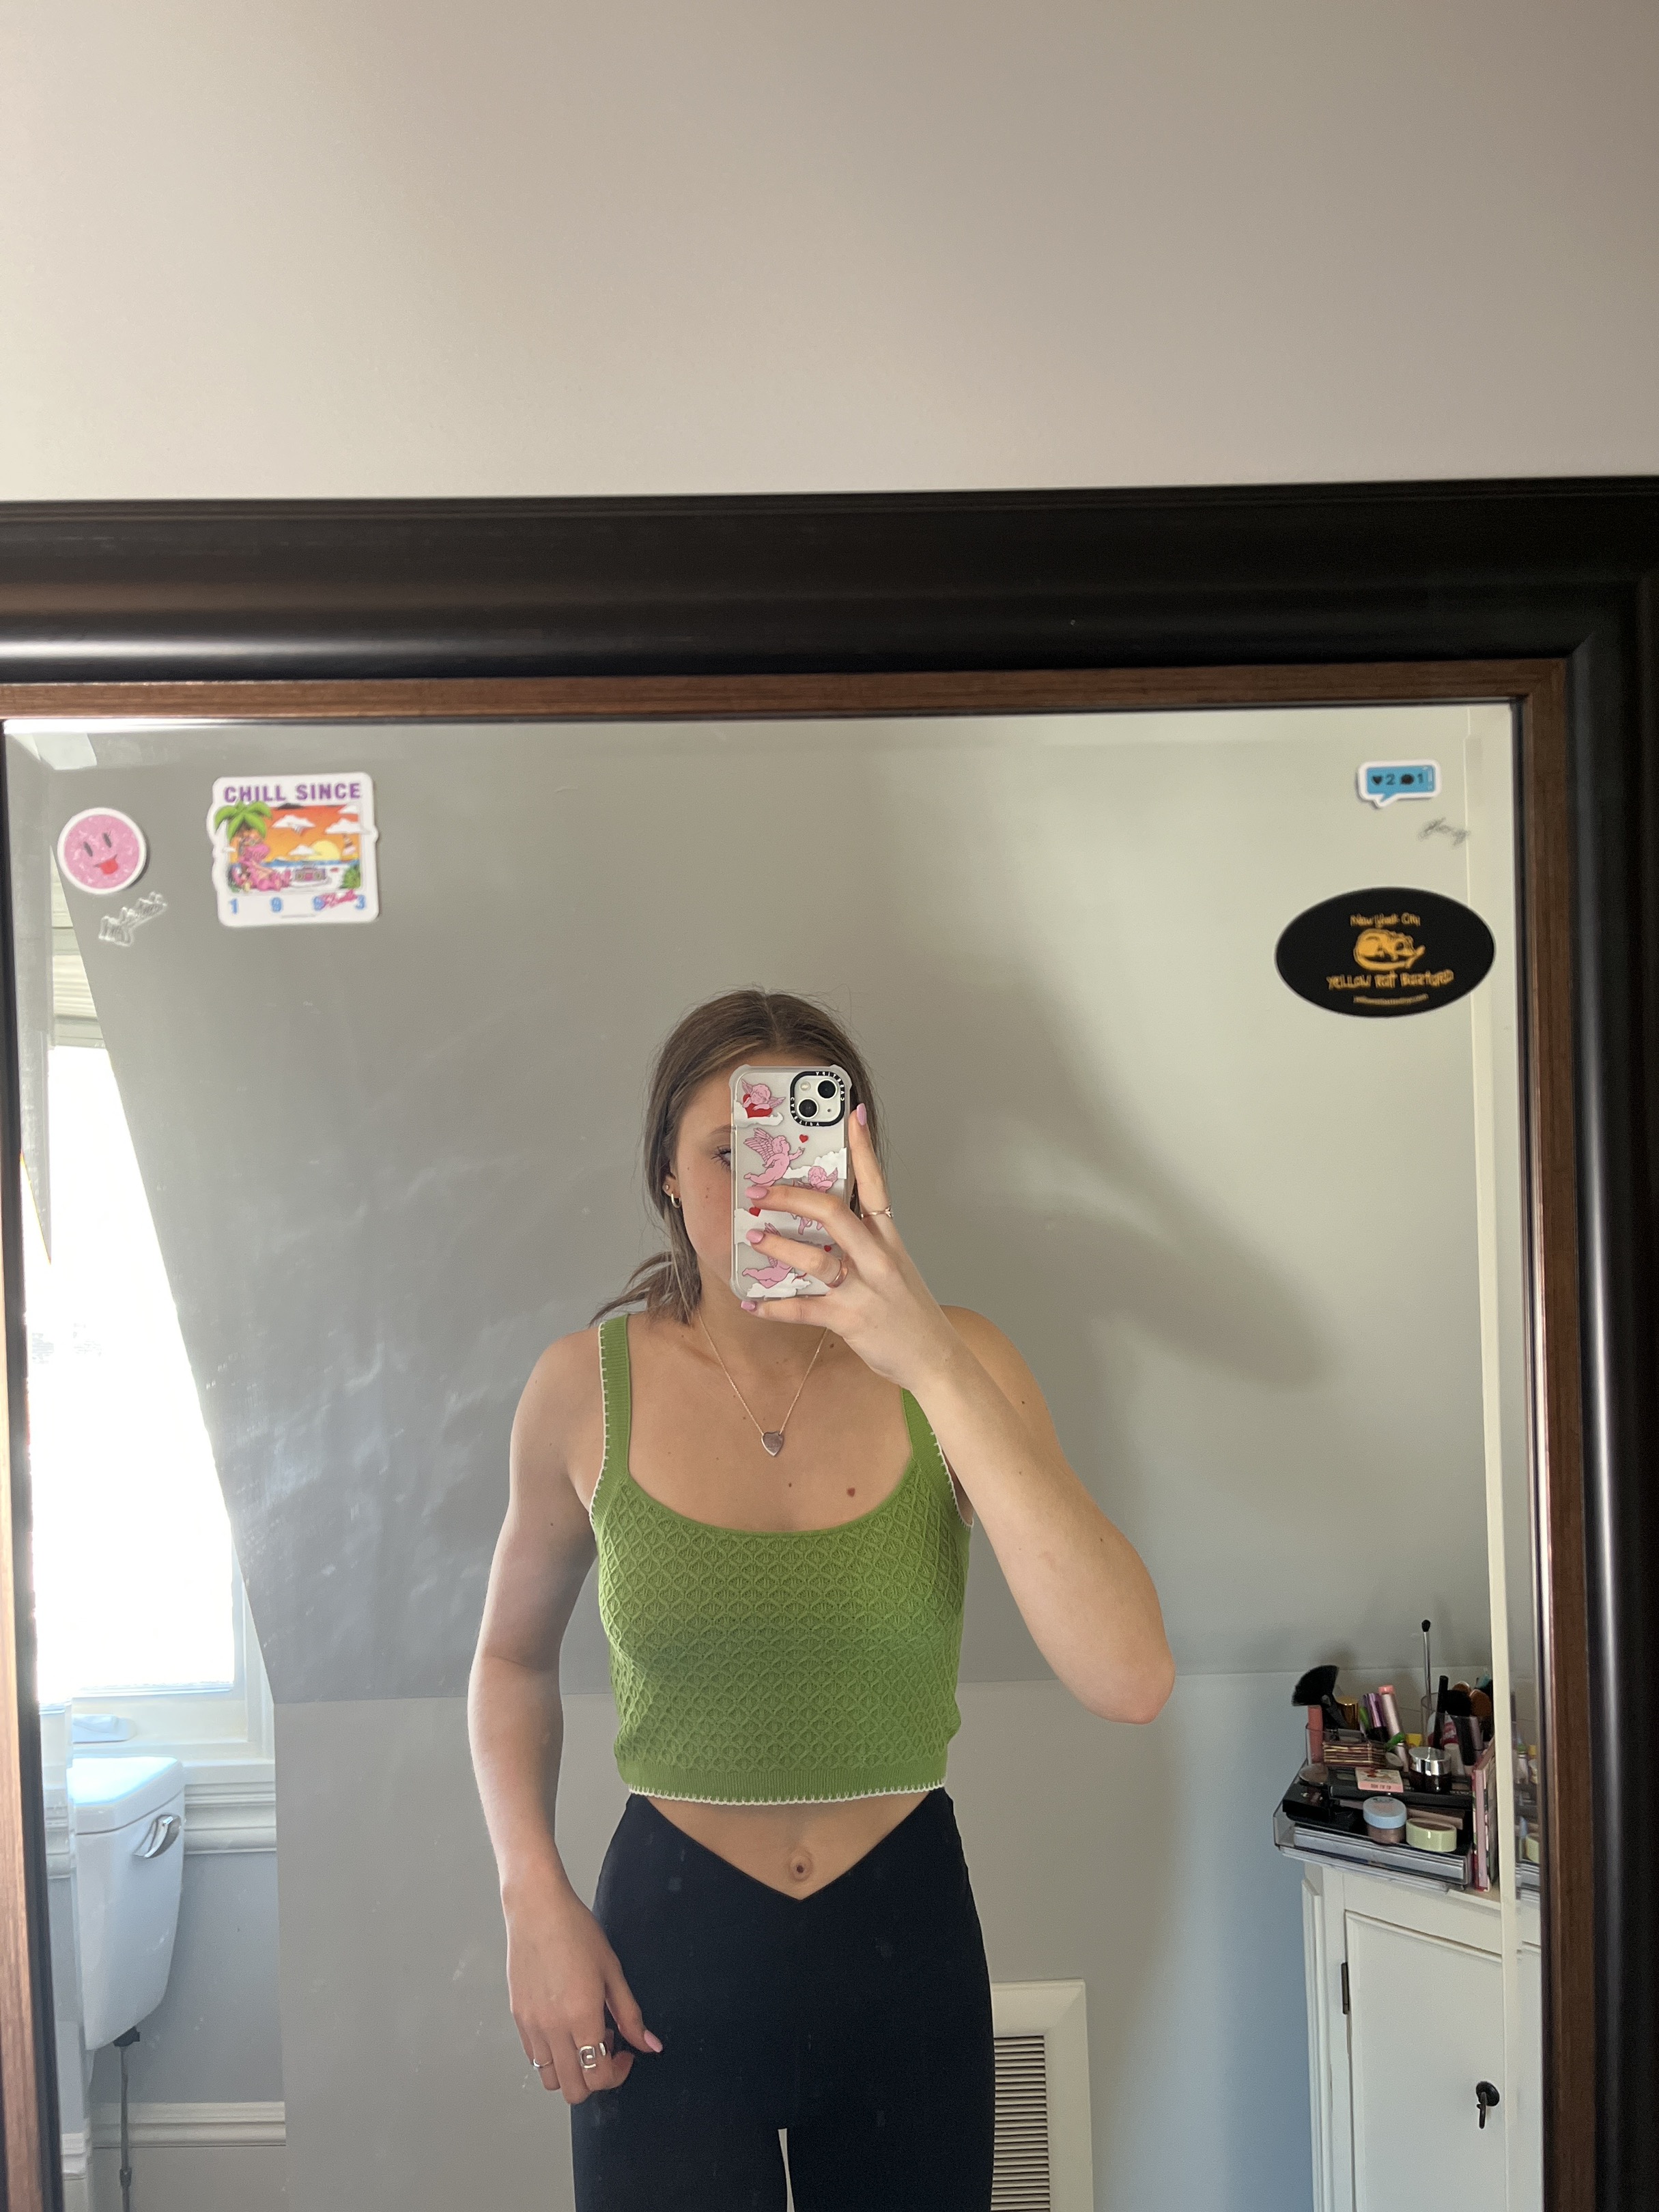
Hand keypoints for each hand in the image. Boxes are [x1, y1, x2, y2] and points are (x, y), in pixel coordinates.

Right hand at [506, 1882, 660, 2102]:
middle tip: (607, 2048)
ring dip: (572, 2069)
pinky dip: (552, 2056)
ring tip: (584, 2035)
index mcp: (580, 2017)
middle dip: (595, 2079)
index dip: (618, 2074)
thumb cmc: (576, 1932)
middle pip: (573, 2090)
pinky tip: (565, 2026)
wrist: (537, 1909)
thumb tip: (650, 2045)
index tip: (625, 2053)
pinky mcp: (518, 2018)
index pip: (598, 2077)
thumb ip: (630, 2014)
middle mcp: (552, 2028)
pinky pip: (534, 2058)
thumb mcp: (612, 1971)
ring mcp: (531, 2026)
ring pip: (550, 2080)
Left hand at [744, 1103, 959, 1391]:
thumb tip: (826, 1225)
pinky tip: (752, 1304)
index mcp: (889, 1240)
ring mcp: (864, 1289)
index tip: (852, 1115)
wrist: (935, 1358)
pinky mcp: (849, 1320)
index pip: (877, 1185)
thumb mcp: (895, 1267)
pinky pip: (804, 1309)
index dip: (864, 1149)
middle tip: (760, 1192)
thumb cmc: (910, 1311)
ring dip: (780, 1247)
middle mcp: (878, 1258)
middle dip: (792, 1198)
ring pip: (816, 1259)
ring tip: (755, 1238)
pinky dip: (774, 1307)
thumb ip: (866, 1244)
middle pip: (833, 1213)